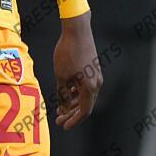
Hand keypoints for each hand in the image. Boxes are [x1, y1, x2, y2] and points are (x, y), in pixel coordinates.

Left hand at [53, 13, 101, 130]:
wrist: (77, 30)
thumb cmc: (68, 51)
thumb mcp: (61, 75)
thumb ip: (62, 93)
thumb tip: (62, 106)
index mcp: (90, 87)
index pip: (83, 111)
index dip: (73, 120)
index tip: (63, 125)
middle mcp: (97, 83)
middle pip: (84, 105)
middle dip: (71, 113)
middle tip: (58, 118)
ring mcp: (95, 75)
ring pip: (85, 95)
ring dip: (73, 102)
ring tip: (59, 106)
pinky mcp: (92, 68)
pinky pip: (85, 85)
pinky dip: (76, 91)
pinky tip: (65, 92)